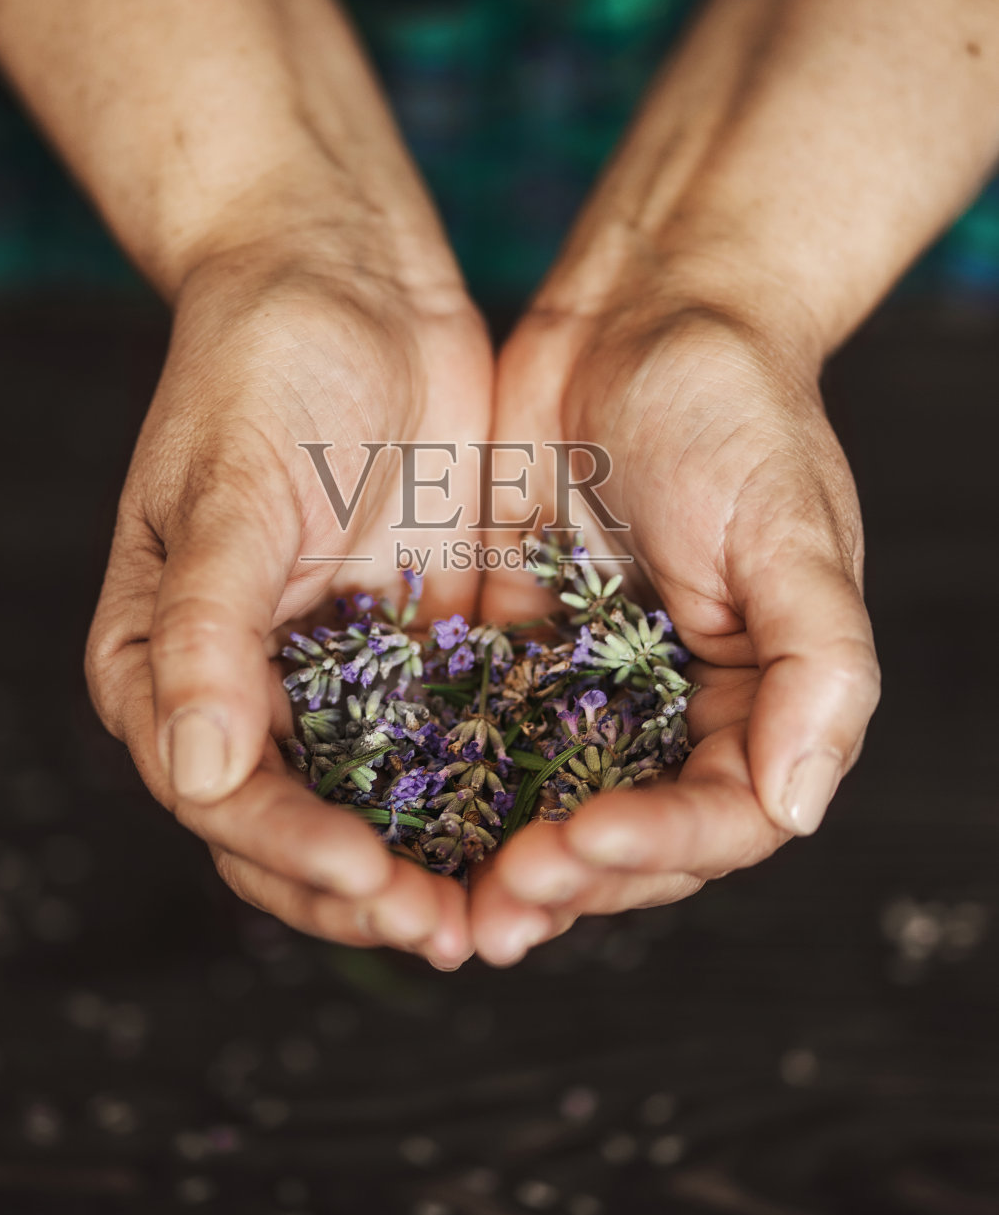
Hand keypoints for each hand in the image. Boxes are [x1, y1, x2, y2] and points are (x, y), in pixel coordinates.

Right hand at [86, 241, 492, 968]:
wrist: (348, 279)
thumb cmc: (259, 365)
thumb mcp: (229, 491)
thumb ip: (212, 633)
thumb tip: (196, 773)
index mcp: (169, 662)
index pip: (222, 797)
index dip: (295, 854)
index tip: (375, 882)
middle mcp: (247, 686)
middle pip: (298, 831)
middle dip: (372, 892)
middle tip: (460, 930)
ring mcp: (336, 673)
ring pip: (379, 805)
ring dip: (436, 864)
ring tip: (511, 910)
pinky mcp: (415, 644)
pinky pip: (448, 741)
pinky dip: (488, 791)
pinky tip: (547, 824)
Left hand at [470, 298, 879, 964]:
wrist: (638, 314)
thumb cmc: (737, 408)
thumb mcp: (793, 527)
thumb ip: (818, 667)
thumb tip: (795, 807)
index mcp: (759, 697)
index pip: (721, 816)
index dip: (657, 848)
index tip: (582, 841)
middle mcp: (677, 709)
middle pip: (629, 836)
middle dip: (570, 877)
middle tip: (497, 900)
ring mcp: (589, 685)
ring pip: (548, 804)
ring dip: (502, 858)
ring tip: (446, 895)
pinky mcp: (515, 648)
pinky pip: (480, 733)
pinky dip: (448, 780)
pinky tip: (397, 809)